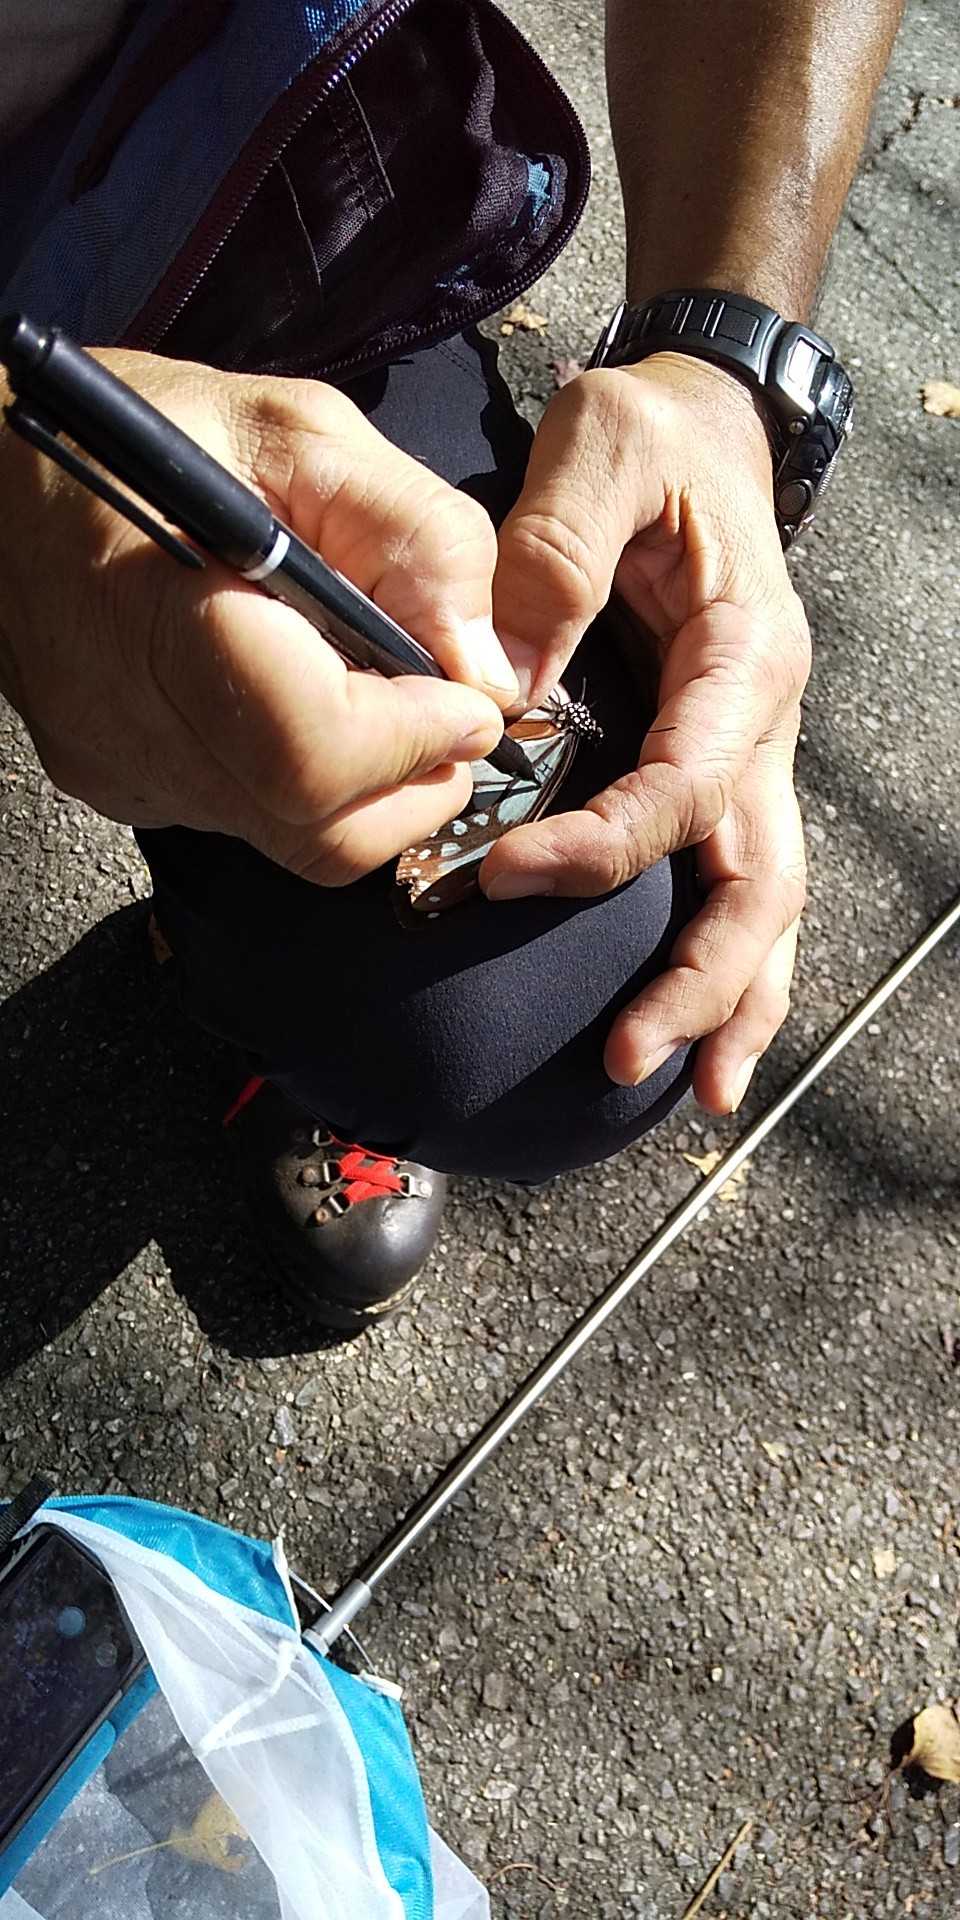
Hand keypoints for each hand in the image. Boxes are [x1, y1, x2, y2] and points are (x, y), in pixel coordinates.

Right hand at [0, 350, 516, 882]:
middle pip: (316, 831)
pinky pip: (242, 820)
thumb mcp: (302, 434)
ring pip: (288, 841)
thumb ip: (418, 541)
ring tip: (384, 703)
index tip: (467, 702)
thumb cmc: (140, 433)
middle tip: (449, 720)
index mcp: (169, 621)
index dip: (417, 739)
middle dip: (415, 788)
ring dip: (368, 792)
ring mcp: (122, 769)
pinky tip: (305, 704)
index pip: (315, 752)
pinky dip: (305, 786)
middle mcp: (135, 725)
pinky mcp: (119, 785)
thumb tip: (484, 669)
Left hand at [482, 351, 809, 1112]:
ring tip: (684, 1088)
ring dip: (728, 995)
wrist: (701, 430)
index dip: (607, 845)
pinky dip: (723, 963)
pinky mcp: (715, 770)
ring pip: (762, 899)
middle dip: (701, 976)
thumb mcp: (601, 445)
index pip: (690, 783)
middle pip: (758, 878)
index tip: (509, 875)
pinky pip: (731, 879)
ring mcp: (748, 756)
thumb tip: (500, 683)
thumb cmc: (651, 434)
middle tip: (628, 1057)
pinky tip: (691, 1034)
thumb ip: (553, 551)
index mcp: (744, 656)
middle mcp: (762, 723)